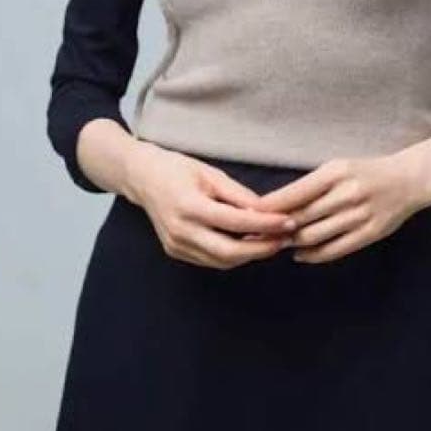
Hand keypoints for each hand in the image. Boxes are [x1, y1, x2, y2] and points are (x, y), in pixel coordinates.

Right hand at [126, 143, 296, 268]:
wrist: (142, 178)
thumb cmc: (177, 169)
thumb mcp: (211, 174)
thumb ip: (239, 195)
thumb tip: (267, 211)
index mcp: (189, 206)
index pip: (236, 223)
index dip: (265, 225)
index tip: (288, 222)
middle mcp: (181, 230)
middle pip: (228, 252)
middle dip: (261, 249)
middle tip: (285, 238)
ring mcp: (176, 245)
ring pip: (221, 261)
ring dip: (249, 254)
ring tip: (271, 240)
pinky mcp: (175, 251)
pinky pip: (210, 260)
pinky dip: (232, 255)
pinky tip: (248, 243)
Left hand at [253, 156, 425, 263]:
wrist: (407, 180)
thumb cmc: (365, 173)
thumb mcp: (337, 168)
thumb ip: (309, 187)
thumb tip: (274, 207)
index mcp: (335, 172)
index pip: (293, 194)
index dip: (268, 208)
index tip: (250, 215)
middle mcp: (346, 193)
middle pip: (300, 217)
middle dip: (275, 229)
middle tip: (256, 235)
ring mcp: (360, 215)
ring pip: (314, 236)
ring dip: (292, 243)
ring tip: (278, 244)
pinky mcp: (370, 233)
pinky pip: (334, 249)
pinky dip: (313, 255)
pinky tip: (301, 255)